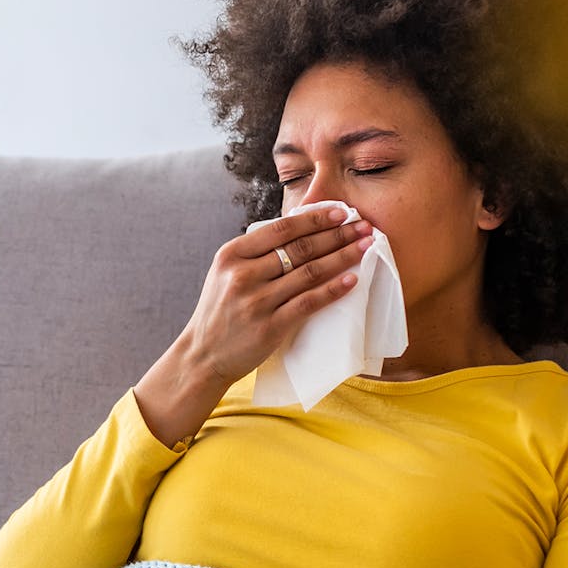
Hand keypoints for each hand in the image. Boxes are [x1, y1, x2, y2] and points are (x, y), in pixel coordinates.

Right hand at [173, 206, 375, 387]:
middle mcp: (242, 275)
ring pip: (309, 273)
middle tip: (364, 227)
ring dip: (342, 257)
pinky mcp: (270, 327)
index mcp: (231, 255)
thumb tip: (302, 230)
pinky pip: (308, 303)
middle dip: (337, 235)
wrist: (204, 354)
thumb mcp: (226, 274)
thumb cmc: (221, 311)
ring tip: (364, 248)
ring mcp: (256, 302)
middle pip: (299, 248)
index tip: (341, 213)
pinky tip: (351, 280)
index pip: (280, 230)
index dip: (315, 219)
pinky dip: (333, 290)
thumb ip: (255, 254)